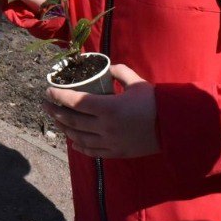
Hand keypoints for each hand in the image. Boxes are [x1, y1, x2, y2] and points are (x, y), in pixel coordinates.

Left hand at [43, 64, 158, 158]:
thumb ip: (119, 72)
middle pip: (72, 120)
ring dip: (64, 128)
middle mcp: (105, 127)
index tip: (48, 91)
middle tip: (45, 104)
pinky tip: (73, 141)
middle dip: (55, 111)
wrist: (175, 127)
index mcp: (108, 108)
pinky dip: (80, 146)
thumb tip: (107, 67)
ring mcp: (110, 143)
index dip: (58, 96)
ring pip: (79, 137)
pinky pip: (93, 151)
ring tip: (56, 120)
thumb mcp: (136, 82)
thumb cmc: (155, 102)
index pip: (75, 102)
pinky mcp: (117, 153)